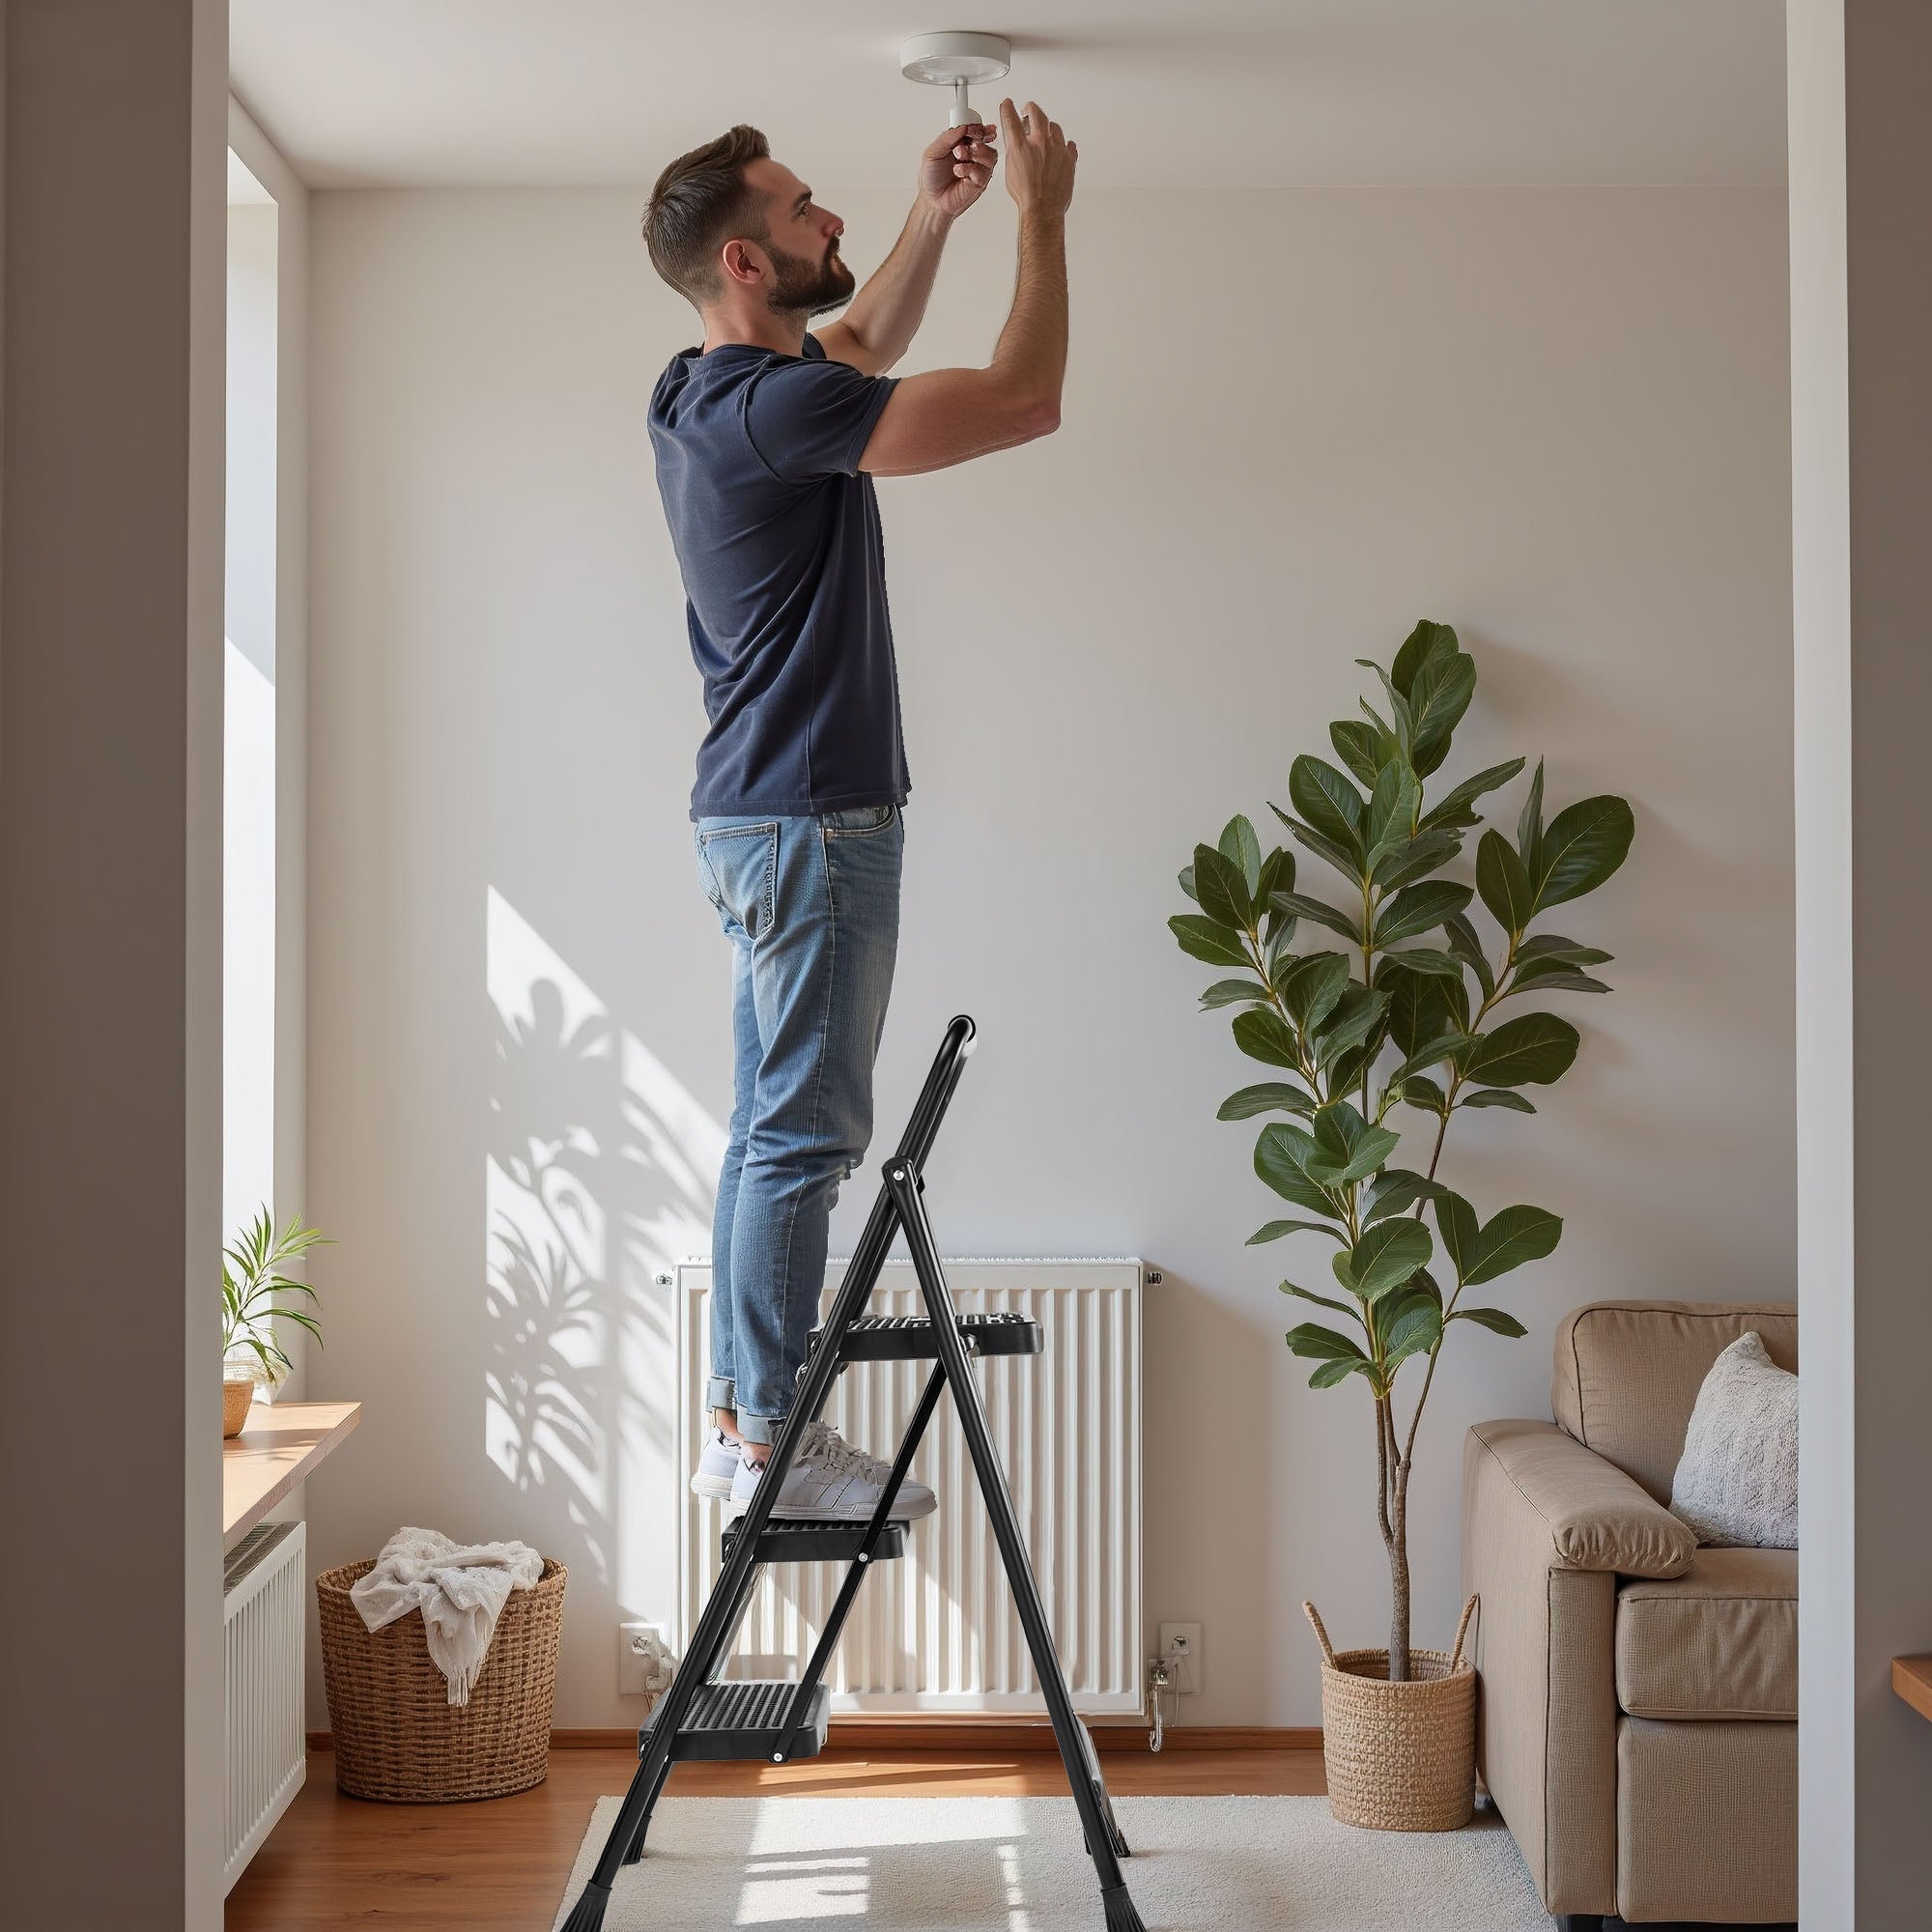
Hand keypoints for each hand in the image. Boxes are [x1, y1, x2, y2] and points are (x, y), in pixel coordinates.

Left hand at [918, 120, 998, 220]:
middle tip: (962, 142)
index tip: (972, 127)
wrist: (931, 201)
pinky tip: (958, 171)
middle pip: (987, 139)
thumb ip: (947, 137)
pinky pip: (984, 172)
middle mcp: (973, 155)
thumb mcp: (933, 152)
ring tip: (958, 156)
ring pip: (990, 155)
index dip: (978, 126)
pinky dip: (971, 168)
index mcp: (962, 143)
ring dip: (975, 152)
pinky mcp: (981, 183)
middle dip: (977, 136)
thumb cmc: (932, 178)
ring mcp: (979, 168)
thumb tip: (963, 126)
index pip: (977, 129)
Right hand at [998, 99, 1075, 216]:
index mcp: (1020, 145)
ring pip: (1054, 126)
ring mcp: (1057, 148)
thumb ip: (1014, 152)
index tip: (1008, 104)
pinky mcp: (1069, 157)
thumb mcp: (1011, 170)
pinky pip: (1069, 144)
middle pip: (1036, 113)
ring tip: (1046, 133)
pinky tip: (1061, 148)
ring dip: (1048, 127)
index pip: (1011, 117)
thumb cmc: (1026, 195)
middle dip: (1030, 109)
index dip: (1008, 108)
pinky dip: (1064, 145)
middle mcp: (1040, 142)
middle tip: (1029, 109)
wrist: (1043, 209)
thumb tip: (1016, 143)